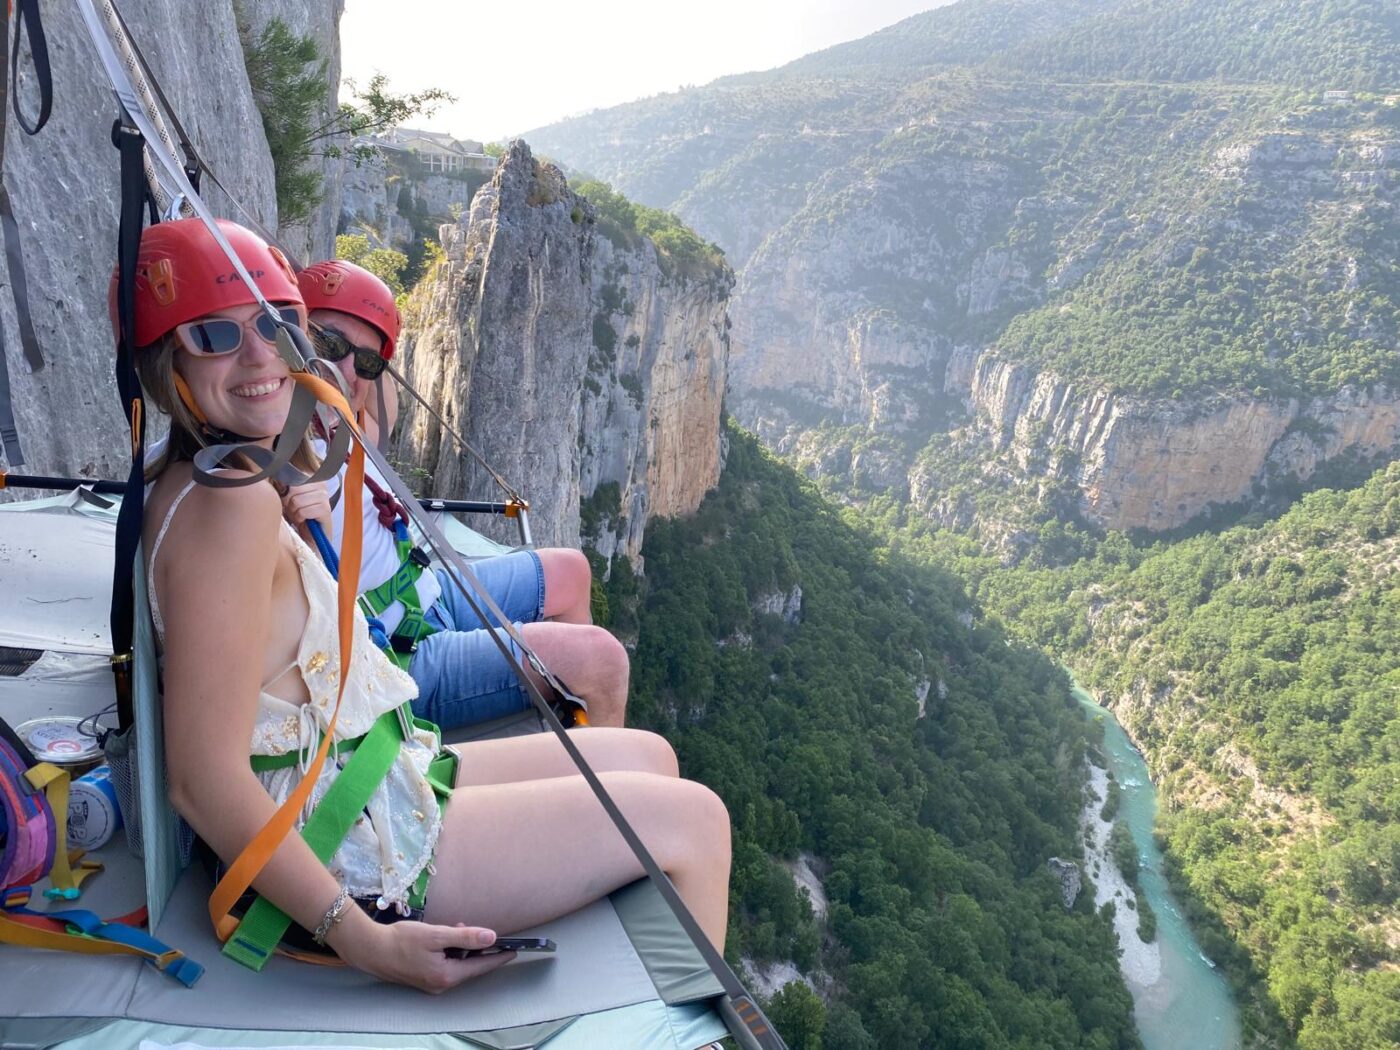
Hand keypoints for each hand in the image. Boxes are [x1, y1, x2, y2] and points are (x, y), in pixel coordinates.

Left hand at [281, 483, 331, 532]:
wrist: (309, 534)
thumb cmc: (298, 514)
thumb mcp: (288, 497)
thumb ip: (284, 487)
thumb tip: (277, 481)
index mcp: (313, 478)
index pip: (292, 478)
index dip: (286, 491)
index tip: (289, 500)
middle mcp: (321, 485)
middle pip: (294, 488)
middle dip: (290, 502)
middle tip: (294, 509)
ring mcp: (325, 497)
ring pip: (297, 501)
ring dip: (294, 511)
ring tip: (299, 515)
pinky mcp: (326, 510)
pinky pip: (304, 511)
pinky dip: (300, 518)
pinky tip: (304, 520)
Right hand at [329, 915, 516, 993]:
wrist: (370, 949)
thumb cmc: (401, 941)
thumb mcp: (437, 935)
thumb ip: (465, 937)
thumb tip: (491, 937)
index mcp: (446, 976)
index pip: (480, 966)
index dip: (498, 957)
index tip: (514, 950)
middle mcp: (441, 984)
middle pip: (469, 967)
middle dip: (477, 948)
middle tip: (477, 929)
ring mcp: (431, 983)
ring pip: (457, 965)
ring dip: (462, 948)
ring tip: (458, 928)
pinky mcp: (423, 977)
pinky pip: (446, 965)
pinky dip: (451, 952)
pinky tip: (446, 937)